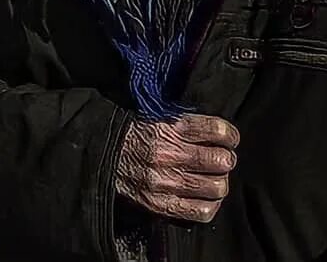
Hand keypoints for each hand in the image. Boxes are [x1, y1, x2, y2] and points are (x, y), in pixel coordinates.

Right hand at [115, 114, 238, 222]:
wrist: (97, 152)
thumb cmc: (129, 132)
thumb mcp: (154, 115)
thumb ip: (183, 122)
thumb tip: (215, 132)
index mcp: (169, 127)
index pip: (217, 130)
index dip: (230, 136)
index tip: (229, 139)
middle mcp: (169, 154)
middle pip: (222, 161)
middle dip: (226, 160)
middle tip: (220, 160)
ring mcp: (165, 182)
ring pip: (217, 187)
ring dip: (219, 182)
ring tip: (212, 178)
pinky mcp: (161, 204)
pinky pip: (202, 211)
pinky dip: (210, 204)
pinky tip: (205, 196)